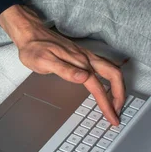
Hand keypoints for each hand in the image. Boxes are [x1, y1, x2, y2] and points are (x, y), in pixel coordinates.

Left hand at [0, 5, 124, 124]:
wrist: (30, 33)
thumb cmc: (34, 48)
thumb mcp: (45, 62)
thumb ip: (65, 70)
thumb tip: (85, 78)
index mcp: (79, 62)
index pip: (98, 87)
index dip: (107, 104)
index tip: (112, 118)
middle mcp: (86, 58)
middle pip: (114, 75)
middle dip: (120, 95)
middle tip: (117, 111)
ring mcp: (85, 55)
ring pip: (111, 70)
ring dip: (117, 86)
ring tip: (115, 102)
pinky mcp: (82, 55)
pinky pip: (104, 67)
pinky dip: (110, 79)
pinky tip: (106, 85)